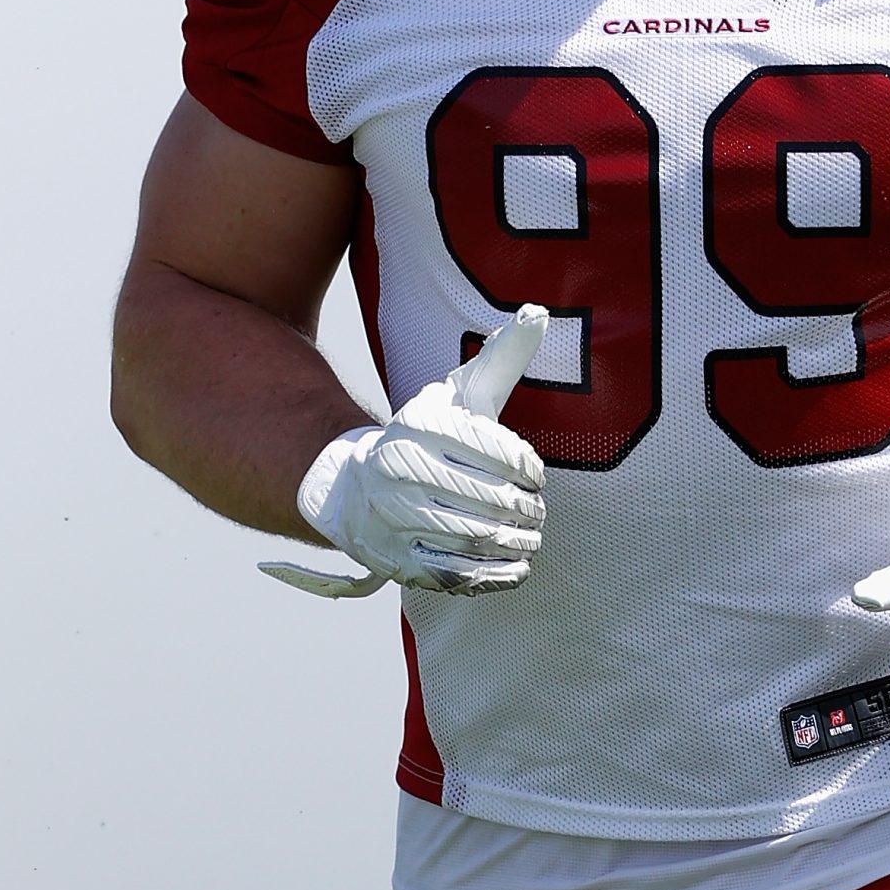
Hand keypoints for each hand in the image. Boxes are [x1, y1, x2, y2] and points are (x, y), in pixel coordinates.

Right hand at [258, 307, 549, 597]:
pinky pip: (454, 574)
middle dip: (522, 508)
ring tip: (531, 537)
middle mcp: (396, 469)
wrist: (351, 489)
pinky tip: (517, 568)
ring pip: (471, 536)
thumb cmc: (424, 438)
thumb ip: (500, 359)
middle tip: (538, 511)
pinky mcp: (396, 561)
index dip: (522, 465)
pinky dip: (495, 576)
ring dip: (514, 542)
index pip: (484, 445)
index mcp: (415, 424)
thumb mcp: (457, 394)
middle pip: (481, 495)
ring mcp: (392, 518)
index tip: (535, 475)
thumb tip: (539, 313)